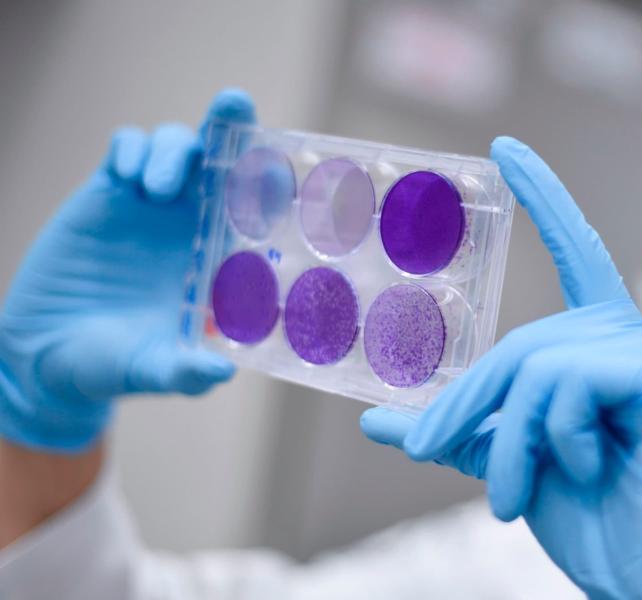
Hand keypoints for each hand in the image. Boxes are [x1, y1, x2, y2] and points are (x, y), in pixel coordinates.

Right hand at [0, 89, 255, 451]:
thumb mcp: (153, 371)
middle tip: (235, 104)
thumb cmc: (116, 366)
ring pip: (178, 148)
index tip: (283, 161)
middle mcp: (193, 226)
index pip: (255, 211)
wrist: (50, 358)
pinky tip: (127, 178)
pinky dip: (134, 150)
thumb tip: (220, 373)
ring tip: (156, 191)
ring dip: (174, 152)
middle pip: (222, 161)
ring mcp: (151, 207)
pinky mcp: (107, 196)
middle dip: (231, 125)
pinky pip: (128, 149)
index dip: (270, 181)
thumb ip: (185, 372)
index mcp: (219, 259)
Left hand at [361, 137, 641, 597]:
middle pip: (522, 342)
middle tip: (434, 452)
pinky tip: (587, 465)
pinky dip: (556, 433)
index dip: (544, 198)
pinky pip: (573, 380)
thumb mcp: (509, 460)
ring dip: (508, 438)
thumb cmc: (593, 515)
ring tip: (510, 494)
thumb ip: (457, 429)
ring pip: (539, 363)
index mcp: (602, 346)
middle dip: (469, 405)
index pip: (573, 253)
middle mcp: (635, 336)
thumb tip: (378, 419)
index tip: (506, 152)